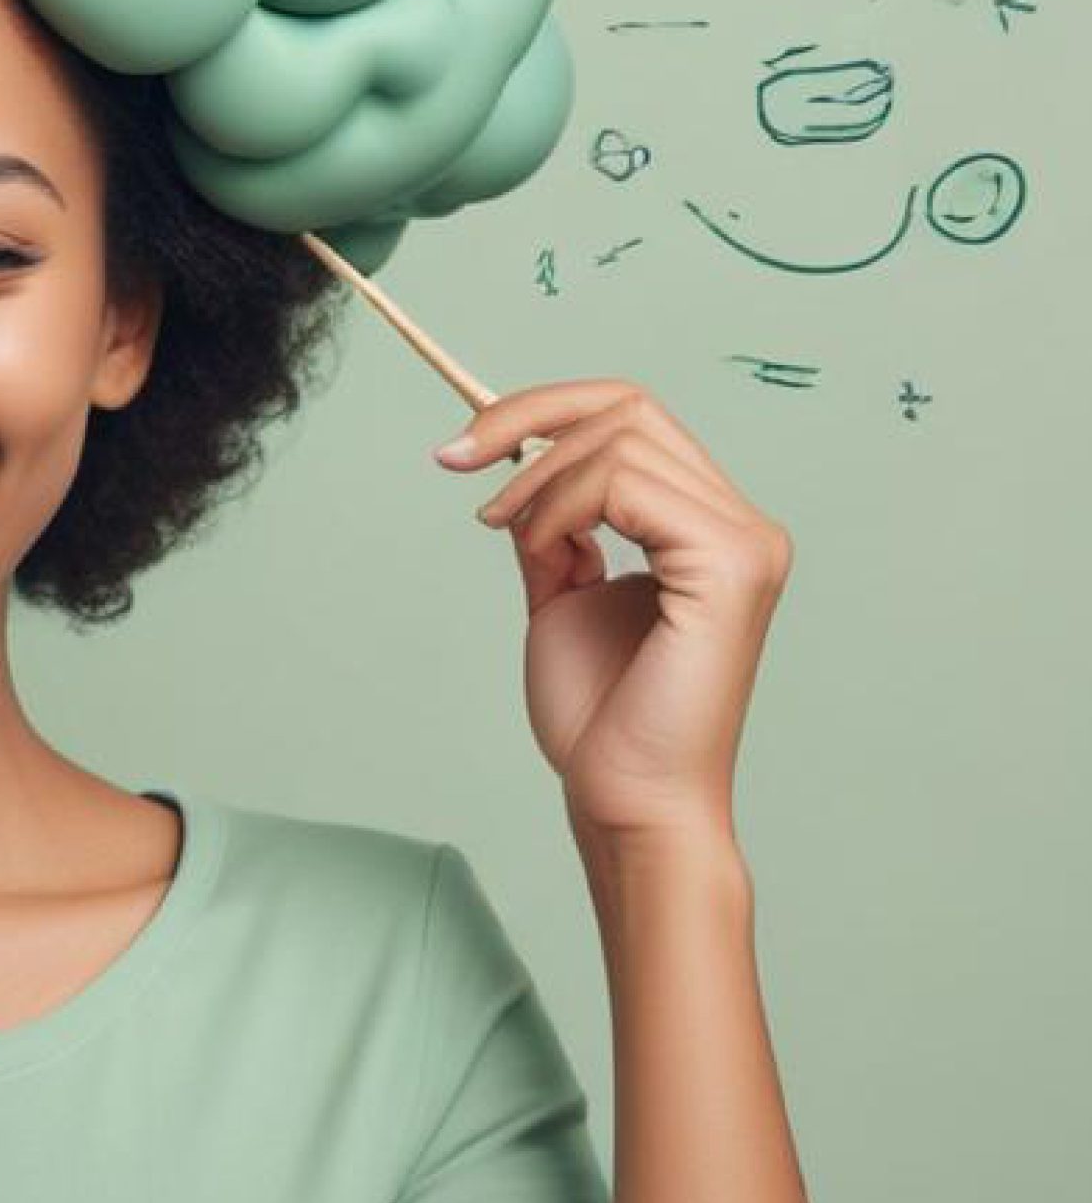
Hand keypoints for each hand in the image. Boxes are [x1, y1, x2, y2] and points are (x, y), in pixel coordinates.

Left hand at [435, 380, 793, 843]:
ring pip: (618, 439)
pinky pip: (624, 483)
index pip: (633, 416)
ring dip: (536, 479)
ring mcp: (747, 542)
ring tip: (509, 537)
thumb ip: (553, 526)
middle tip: (456, 464)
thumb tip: (518, 461)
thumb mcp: (560, 593)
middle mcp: (743, 525)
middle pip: (628, 405)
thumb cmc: (601, 717)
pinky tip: (542, 553)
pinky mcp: (732, 563)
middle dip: (524, 420)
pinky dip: (561, 506)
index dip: (541, 410)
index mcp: (709, 528)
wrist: (624, 797)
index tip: (460, 448)